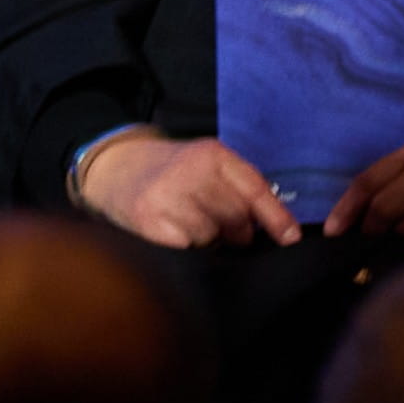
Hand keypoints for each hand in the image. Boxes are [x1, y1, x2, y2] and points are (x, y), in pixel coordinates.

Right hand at [76, 132, 302, 248]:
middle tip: (216, 223)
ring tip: (188, 224)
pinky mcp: (149, 221)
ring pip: (213, 236)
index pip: (255, 190)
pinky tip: (173, 232)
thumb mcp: (205, 165)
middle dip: (235, 229)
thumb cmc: (169, 173)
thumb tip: (279, 229)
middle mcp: (190, 171)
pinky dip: (186, 247)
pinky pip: (188, 248)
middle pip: (238, 218)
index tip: (291, 238)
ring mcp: (167, 197)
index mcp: (210, 154)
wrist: (112, 169)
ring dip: (207, 239)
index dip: (276, 218)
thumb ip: (238, 187)